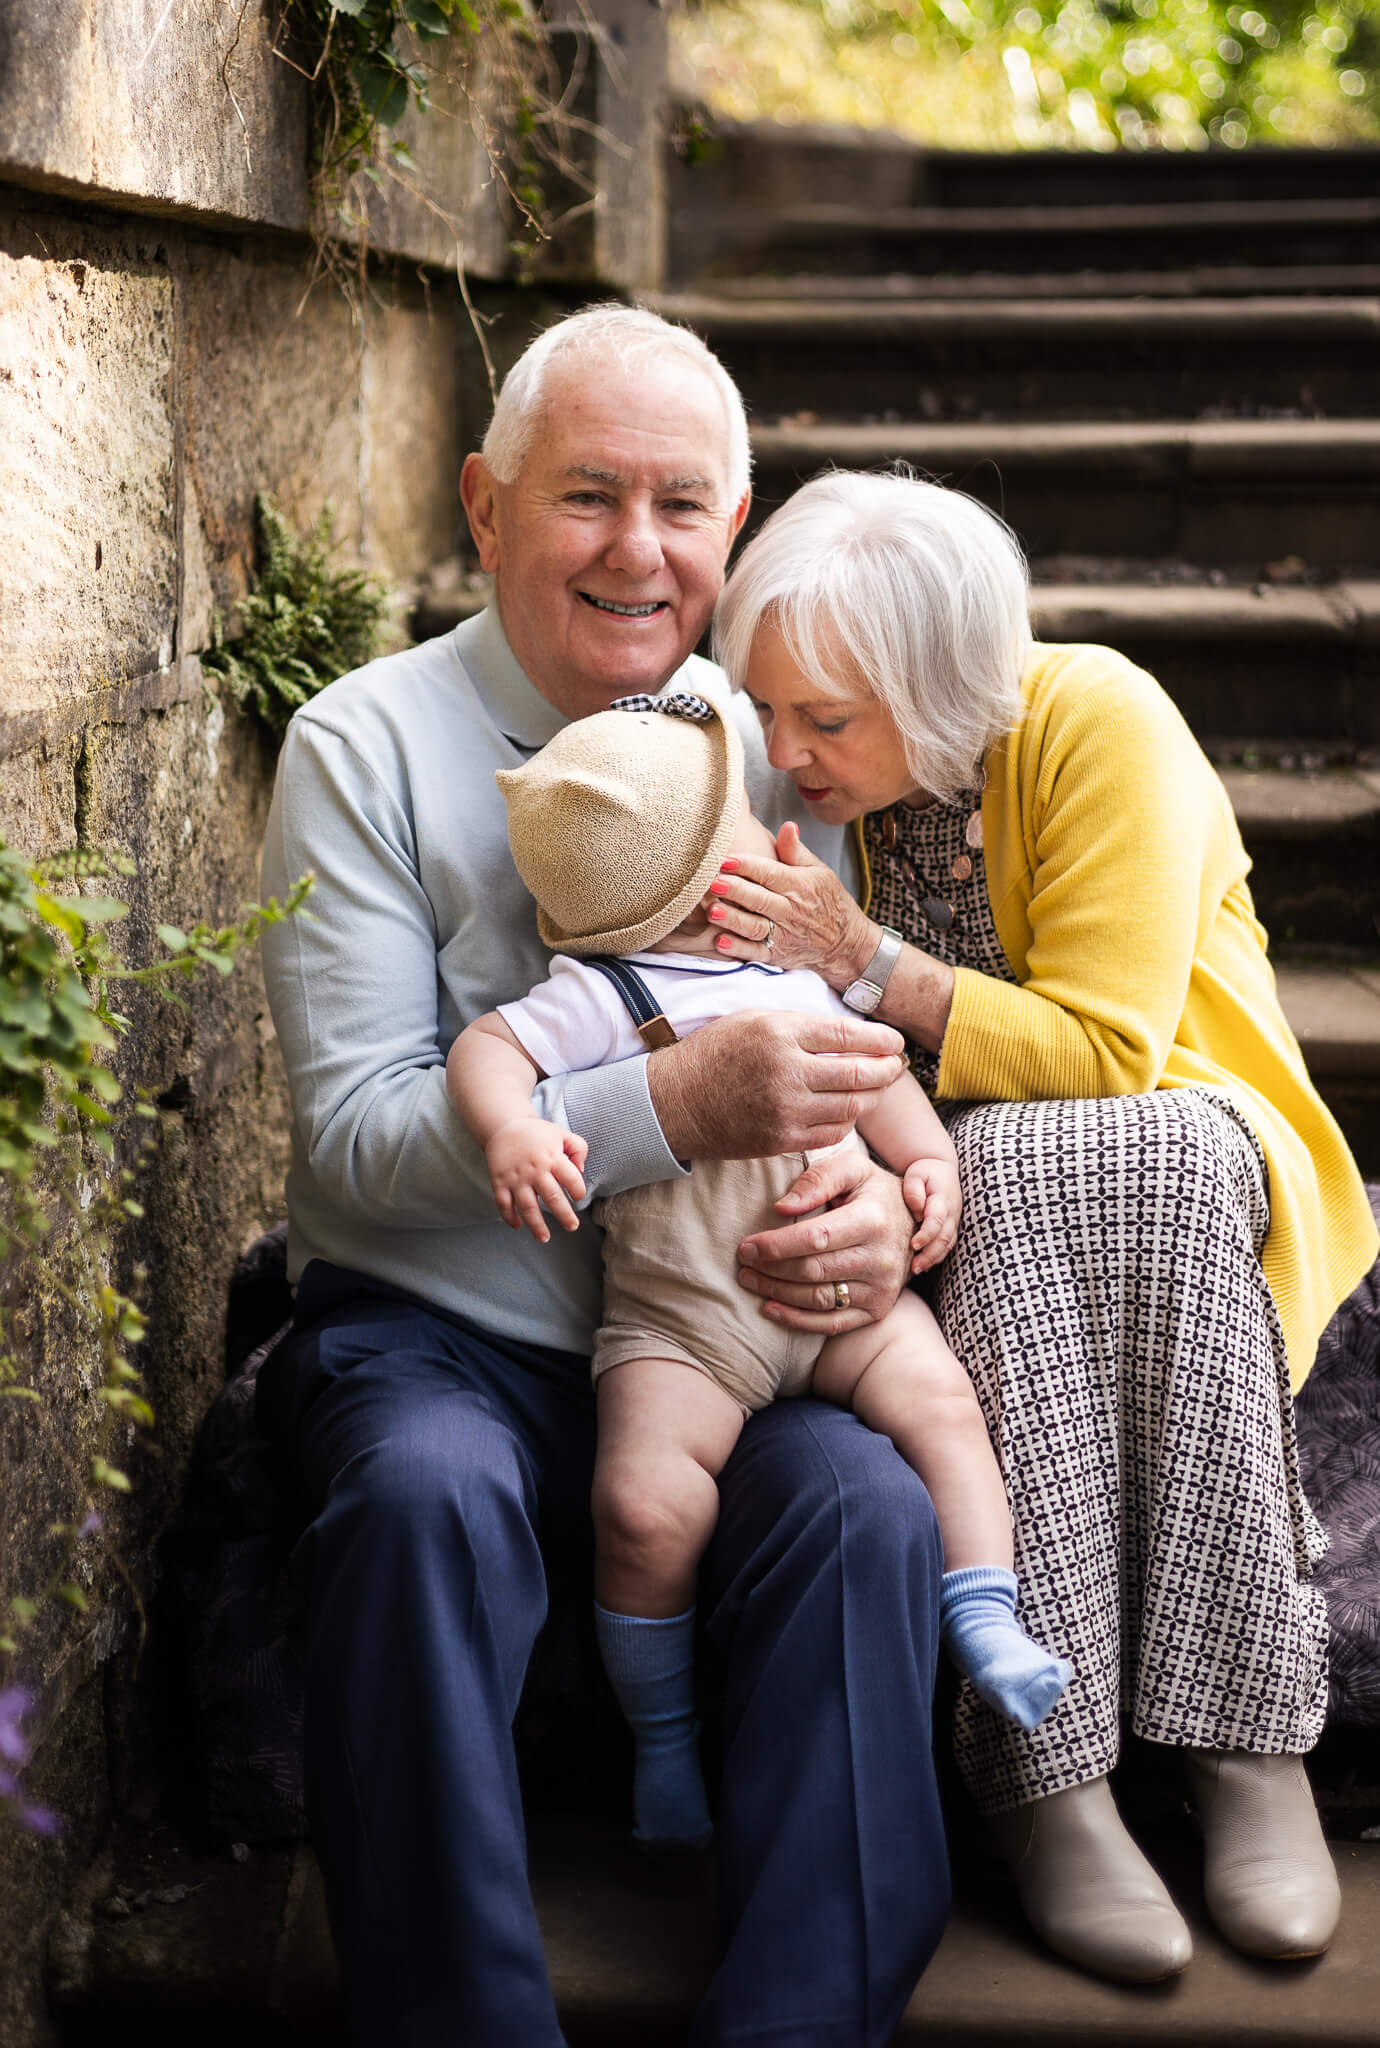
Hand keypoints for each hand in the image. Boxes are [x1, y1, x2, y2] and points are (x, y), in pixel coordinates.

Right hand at [485, 1118, 587, 1242]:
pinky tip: (517, 1226)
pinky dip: (509, 1217)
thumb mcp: (563, 1134)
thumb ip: (579, 1149)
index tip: (578, 1197)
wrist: (505, 1126)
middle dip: (564, 1215)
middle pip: (552, 1198)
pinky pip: (503, 1204)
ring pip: (527, 1207)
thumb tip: (581, 1172)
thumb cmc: (538, 1134)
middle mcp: (535, 1170)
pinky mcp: (500, 1182)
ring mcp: (516, 1178)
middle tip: (573, 1227)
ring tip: (544, 1238)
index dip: (578, 1190)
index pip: (571, 1179)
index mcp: (553, 1157)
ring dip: (536, 1225)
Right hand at [647, 1009, 905, 1160]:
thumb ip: (801, 1025)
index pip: (848, 1035)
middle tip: (896, 1066)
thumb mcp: (754, 1020)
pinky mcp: (782, 1139)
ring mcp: (786, 1109)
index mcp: (780, 1033)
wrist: (675, 1102)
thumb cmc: (715, 1054)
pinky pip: (833, 1133)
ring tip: (874, 1088)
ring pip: (851, 1106)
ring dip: (870, 1097)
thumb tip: (850, 1032)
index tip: (896, 1042)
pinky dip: (846, 1121)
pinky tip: (844, 1110)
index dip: (881, 1039)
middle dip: (887, 1070)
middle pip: (859, 1073)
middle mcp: (787, 1071)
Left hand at [704, 822, 873, 985]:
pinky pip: (756, 953)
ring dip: (733, 920)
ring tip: (712, 911)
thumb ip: (796, 851)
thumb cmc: (829, 902)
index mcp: (799, 886)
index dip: (746, 865)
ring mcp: (783, 935)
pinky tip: (720, 941)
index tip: (724, 859)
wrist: (845, 943)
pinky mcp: (777, 955)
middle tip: (712, 882)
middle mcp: (791, 910)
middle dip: (735, 890)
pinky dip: (738, 949)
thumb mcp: (819, 872)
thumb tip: (787, 825)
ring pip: (755, 927)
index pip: (769, 873)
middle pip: (759, 899)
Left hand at [735, 1148, 911, 1333]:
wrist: (918, 1223)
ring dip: (776, 1293)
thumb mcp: (852, 1169)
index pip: (815, 1238)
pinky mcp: (877, 1309)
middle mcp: (881, 1258)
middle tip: (742, 1263)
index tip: (746, 1246)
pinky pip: (832, 1323)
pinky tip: (770, 1308)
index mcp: (872, 1219)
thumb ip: (818, 1180)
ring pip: (817, 1299)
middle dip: (770, 1269)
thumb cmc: (872, 1192)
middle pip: (811, 1270)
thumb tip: (783, 1208)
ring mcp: (881, 1288)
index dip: (775, 1245)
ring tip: (750, 1280)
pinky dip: (797, 1320)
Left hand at [902, 1157, 960, 1272]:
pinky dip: (937, 1256)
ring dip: (933, 1258)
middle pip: (944, 1237)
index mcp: (943, 1198)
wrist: (941, 1168)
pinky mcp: (952, 1226)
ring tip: (917, 1269)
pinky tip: (924, 1265)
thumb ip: (914, 1191)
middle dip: (930, 1254)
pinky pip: (947, 1244)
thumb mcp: (915, 1174)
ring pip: (947, 1244)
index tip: (913, 1245)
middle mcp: (952, 1212)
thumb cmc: (925, 1172)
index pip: (937, 1220)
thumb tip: (917, 1212)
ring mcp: (954, 1220)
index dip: (926, 1235)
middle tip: (914, 1267)